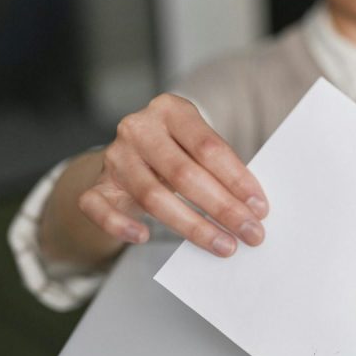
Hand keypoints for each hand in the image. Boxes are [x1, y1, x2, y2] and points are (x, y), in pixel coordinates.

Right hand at [78, 93, 268, 256]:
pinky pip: (99, 208)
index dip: (237, 179)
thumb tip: (253, 209)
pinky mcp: (95, 184)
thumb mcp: (198, 146)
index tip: (260, 207)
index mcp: (171, 109)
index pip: (208, 147)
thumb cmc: (178, 151)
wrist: (131, 155)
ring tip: (224, 245)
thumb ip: (221, 168)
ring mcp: (114, 156)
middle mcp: (139, 128)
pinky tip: (144, 237)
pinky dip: (120, 225)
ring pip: (152, 196)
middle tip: (251, 233)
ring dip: (193, 226)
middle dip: (222, 208)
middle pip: (184, 174)